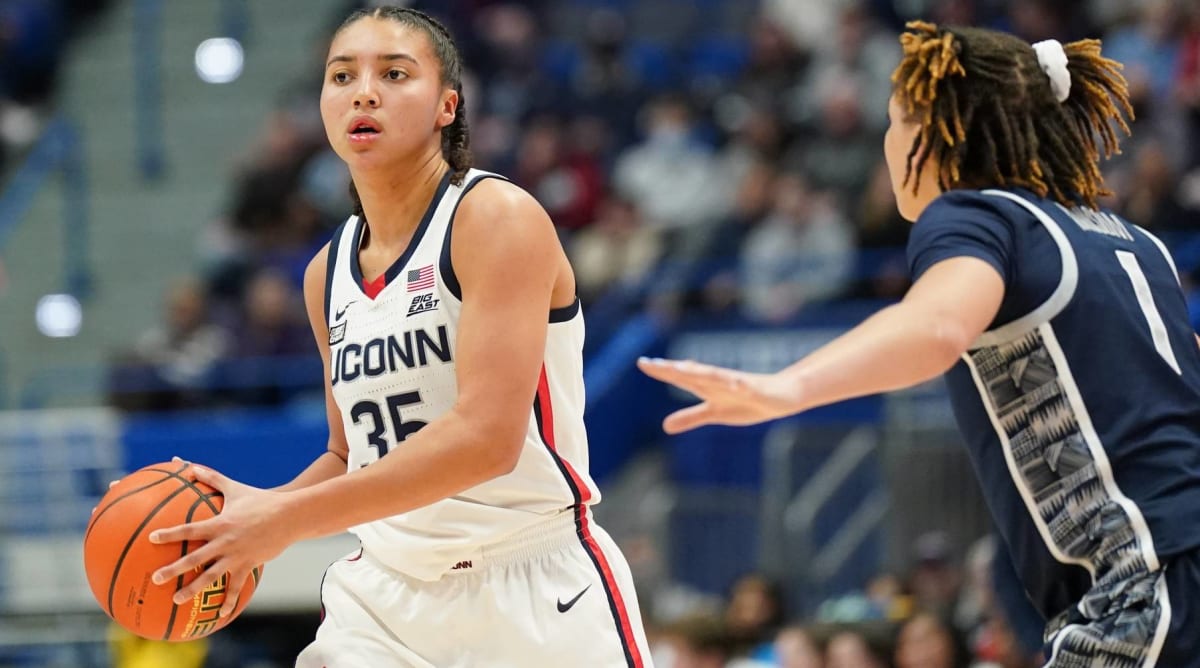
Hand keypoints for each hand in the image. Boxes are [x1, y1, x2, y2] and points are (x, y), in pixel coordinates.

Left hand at [149, 462, 291, 616]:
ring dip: (193, 589)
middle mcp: (226, 542)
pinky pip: (236, 586)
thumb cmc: (260, 500)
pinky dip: (228, 600)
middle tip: (156, 578)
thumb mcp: (235, 488)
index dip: (171, 534)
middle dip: (174, 569)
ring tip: (176, 599)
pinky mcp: (249, 565)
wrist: (289, 516)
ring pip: (212, 576)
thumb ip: (211, 478)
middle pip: (196, 558)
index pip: (190, 530)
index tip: (152, 539)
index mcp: (220, 524)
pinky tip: (220, 614)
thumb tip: (189, 465)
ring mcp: (237, 556)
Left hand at [637, 357, 799, 433]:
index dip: (662, 370)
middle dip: (673, 368)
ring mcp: (738, 383)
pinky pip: (748, 387)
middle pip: (692, 373)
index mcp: (708, 386)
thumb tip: (665, 426)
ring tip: (681, 367)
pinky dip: (741, 385)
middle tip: (651, 363)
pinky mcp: (756, 390)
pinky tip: (736, 384)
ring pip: (716, 376)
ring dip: (700, 372)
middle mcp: (719, 381)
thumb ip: (690, 417)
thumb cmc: (747, 401)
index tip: (642, 362)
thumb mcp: (715, 413)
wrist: (782, 395)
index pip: (681, 376)